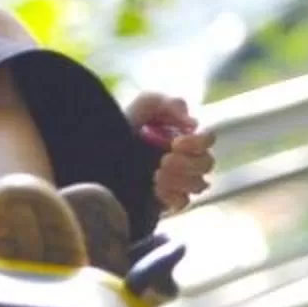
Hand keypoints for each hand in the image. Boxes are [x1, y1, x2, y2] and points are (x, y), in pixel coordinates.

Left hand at [129, 90, 216, 214]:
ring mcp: (178, 180)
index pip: (208, 139)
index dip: (198, 142)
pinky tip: (155, 189)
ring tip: (156, 174)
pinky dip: (171, 196)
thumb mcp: (144, 104)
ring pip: (199, 185)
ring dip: (180, 180)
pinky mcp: (167, 199)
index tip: (176, 143)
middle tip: (163, 161)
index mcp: (185, 135)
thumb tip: (193, 123)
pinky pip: (183, 202)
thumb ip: (169, 103)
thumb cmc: (125, 122)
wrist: (99, 150)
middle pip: (206, 164)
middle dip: (187, 163)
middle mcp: (187, 158)